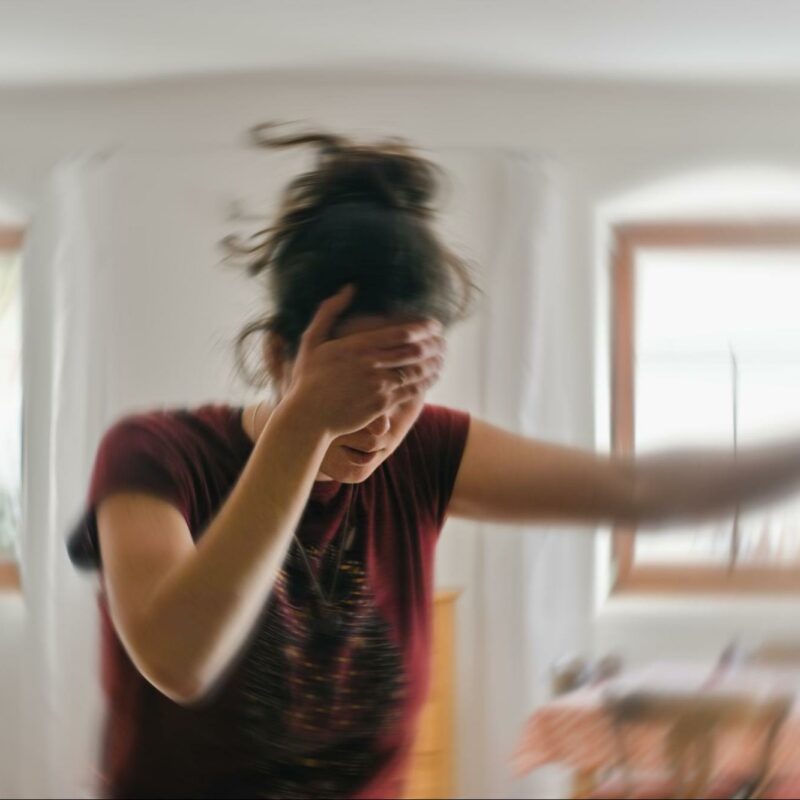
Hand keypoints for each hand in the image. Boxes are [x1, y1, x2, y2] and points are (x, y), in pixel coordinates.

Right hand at [284, 285, 445, 436]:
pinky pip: (412, 391)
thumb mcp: (312, 340)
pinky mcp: (382, 404)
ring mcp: (379, 385)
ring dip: (434, 363)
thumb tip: (349, 287)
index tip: (435, 326)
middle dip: (435, 344)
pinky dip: (426, 383)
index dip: (425, 328)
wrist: (307, 417)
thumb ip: (329, 311)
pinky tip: (432, 378)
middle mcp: (372, 363)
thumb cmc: (308, 378)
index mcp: (358, 345)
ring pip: (418, 371)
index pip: (403, 332)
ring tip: (442, 358)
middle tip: (443, 341)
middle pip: (416, 350)